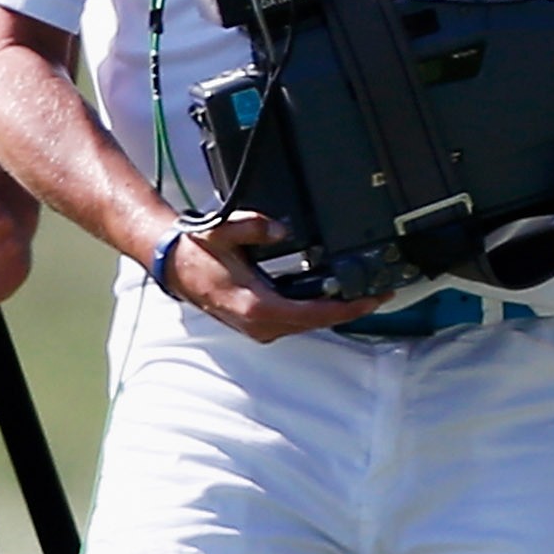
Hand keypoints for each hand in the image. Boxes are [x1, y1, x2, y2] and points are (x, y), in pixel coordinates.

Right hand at [166, 211, 383, 343]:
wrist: (175, 266)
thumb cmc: (199, 253)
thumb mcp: (225, 230)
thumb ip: (254, 226)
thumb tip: (281, 229)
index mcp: (256, 306)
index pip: (313, 313)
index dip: (346, 309)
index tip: (371, 300)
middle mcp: (260, 324)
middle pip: (316, 322)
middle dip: (349, 310)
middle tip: (379, 294)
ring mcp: (258, 328)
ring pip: (307, 324)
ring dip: (334, 312)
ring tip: (361, 295)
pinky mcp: (258, 325)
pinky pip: (296, 321)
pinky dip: (317, 311)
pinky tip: (331, 297)